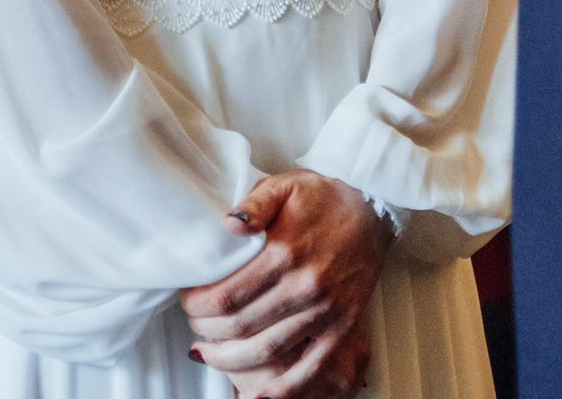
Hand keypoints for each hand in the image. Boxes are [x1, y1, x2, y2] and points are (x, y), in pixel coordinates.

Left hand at [177, 170, 390, 397]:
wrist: (374, 208)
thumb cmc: (325, 198)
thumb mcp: (286, 185)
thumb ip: (254, 204)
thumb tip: (228, 226)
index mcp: (284, 252)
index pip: (226, 295)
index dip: (197, 305)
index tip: (186, 301)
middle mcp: (304, 286)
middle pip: (240, 327)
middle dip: (206, 331)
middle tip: (194, 326)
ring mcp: (325, 311)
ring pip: (266, 351)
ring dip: (229, 360)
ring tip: (210, 355)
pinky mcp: (342, 326)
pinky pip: (310, 368)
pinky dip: (282, 389)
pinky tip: (258, 397)